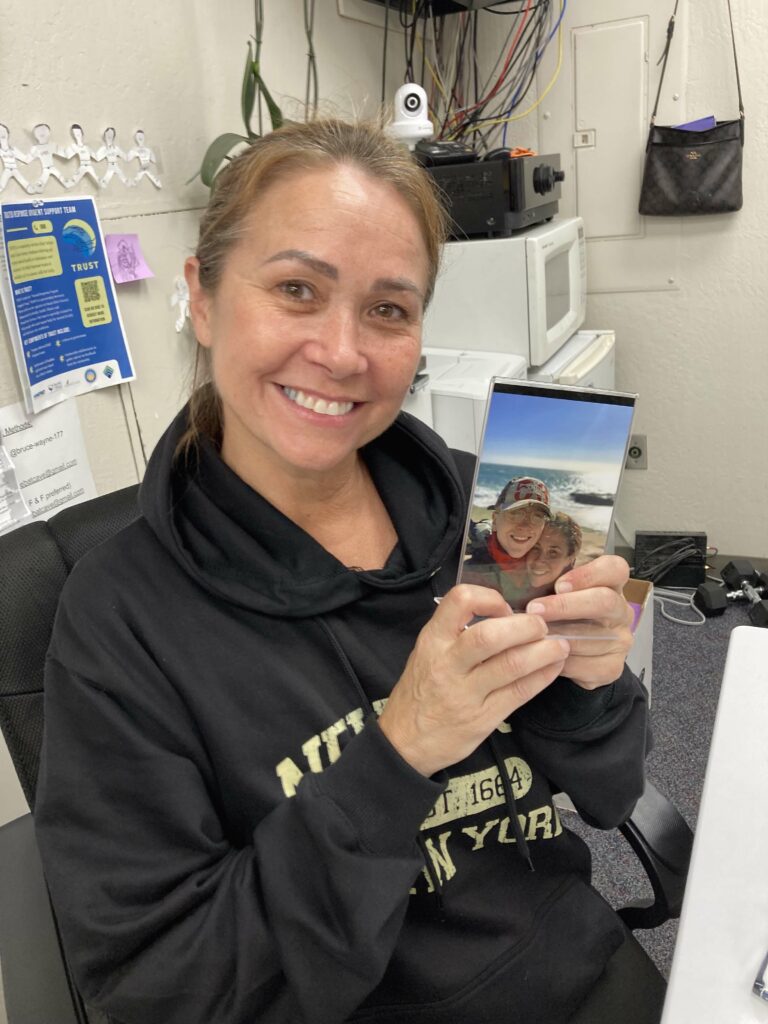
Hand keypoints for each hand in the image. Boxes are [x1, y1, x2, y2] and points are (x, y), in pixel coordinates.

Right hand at [378, 585, 569, 776]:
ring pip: (512, 664)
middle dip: (526, 626)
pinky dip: (542, 676)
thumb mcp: (426, 653)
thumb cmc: (420, 691)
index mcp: (432, 640)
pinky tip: (553, 667)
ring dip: (544, 651)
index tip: (506, 608)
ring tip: (560, 646)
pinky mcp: (482, 719)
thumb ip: (456, 633)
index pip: (459, 601)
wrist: (404, 741)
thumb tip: (505, 615)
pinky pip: (519, 692)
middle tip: (542, 626)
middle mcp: (447, 663)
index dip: (490, 598)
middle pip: (491, 635)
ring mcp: (465, 693)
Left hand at [524, 555, 633, 689]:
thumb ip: (550, 583)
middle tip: (535, 609)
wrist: (578, 653)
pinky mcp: (613, 666)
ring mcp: (621, 640)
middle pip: (604, 601)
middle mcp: (621, 610)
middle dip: (565, 605)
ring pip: (591, 637)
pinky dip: (562, 661)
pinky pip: (587, 665)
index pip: (614, 568)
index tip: (559, 585)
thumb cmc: (564, 615)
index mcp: (611, 584)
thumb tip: (518, 577)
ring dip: (558, 636)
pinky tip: (544, 656)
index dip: (588, 574)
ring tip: (531, 634)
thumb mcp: (559, 593)